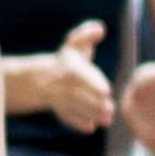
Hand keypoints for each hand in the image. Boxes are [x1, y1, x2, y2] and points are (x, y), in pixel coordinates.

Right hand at [23, 18, 114, 134]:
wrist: (43, 79)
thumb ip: (87, 34)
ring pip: (78, 110)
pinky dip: (78, 124)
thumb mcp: (75, 43)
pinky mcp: (62, 112)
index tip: (105, 91)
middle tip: (110, 110)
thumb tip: (100, 28)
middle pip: (82, 97)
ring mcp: (62, 101)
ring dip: (92, 116)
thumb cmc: (67, 60)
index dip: (94, 84)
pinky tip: (90, 127)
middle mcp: (65, 86)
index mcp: (71, 69)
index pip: (82, 78)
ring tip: (107, 119)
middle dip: (97, 105)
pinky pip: (68, 119)